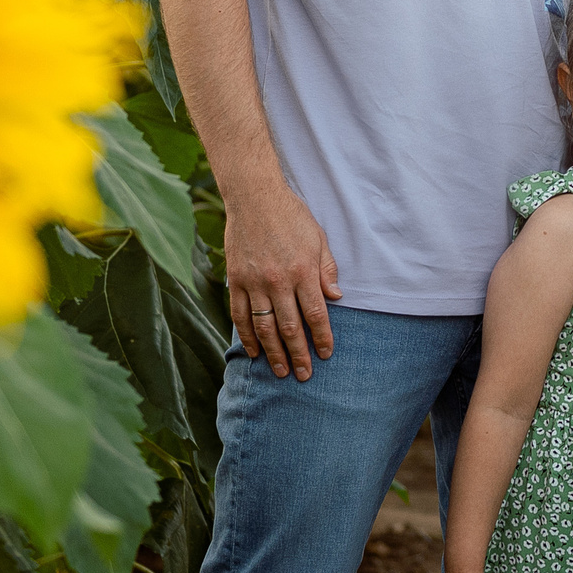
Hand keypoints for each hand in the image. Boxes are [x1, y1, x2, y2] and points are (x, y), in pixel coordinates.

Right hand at [224, 177, 339, 380]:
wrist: (254, 197)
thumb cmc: (291, 216)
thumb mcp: (318, 238)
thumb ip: (326, 269)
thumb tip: (335, 298)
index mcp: (303, 270)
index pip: (315, 314)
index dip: (322, 337)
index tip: (326, 354)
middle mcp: (278, 281)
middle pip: (290, 327)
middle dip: (299, 354)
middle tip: (304, 375)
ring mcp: (254, 282)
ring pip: (264, 327)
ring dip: (274, 352)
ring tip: (280, 371)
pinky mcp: (236, 280)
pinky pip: (241, 315)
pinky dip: (247, 336)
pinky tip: (254, 351)